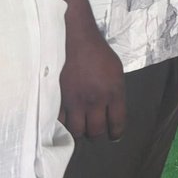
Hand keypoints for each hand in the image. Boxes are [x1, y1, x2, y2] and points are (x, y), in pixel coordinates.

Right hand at [60, 17, 125, 140]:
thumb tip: (113, 111)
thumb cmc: (100, 54)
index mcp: (114, 93)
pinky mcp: (60, 99)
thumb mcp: (116, 72)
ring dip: (80, 133)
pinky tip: (66, 122)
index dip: (116, 133)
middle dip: (97, 135)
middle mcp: (95, 101)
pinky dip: (63, 125)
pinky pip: (61, 121)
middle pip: (96, 132)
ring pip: (77, 131)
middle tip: (96, 132)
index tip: (114, 136)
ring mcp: (76, 101)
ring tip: (81, 129)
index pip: (117, 123)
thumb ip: (115, 93)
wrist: (77, 41)